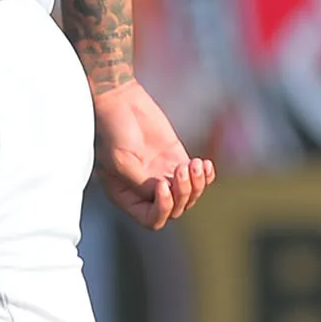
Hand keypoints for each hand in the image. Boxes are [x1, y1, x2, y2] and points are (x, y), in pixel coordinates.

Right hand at [92, 79, 212, 230]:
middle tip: (181, 169)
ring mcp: (163, 176)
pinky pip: (197, 178)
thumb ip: (141, 183)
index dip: (163, 208)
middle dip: (183, 193)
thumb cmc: (114, 131)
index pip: (152, 219)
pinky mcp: (176, 160)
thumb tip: (162, 195)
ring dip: (197, 184)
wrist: (122, 102)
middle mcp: (146, 191)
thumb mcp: (122, 161)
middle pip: (175, 209)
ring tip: (195, 164)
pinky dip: (205, 176)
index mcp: (128, 196)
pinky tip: (204, 163)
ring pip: (189, 196)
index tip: (163, 184)